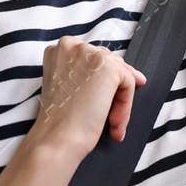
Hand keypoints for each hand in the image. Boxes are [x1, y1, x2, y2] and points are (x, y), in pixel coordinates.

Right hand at [30, 36, 146, 158]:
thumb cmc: (59, 122)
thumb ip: (84, 74)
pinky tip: (114, 123)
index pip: (93, 58)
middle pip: (109, 63)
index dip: (104, 80)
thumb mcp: (68, 88)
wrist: (57, 139)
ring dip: (120, 102)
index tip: (111, 96)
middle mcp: (72, 46)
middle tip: (112, 118)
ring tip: (113, 124)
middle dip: (114, 91)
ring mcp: (90, 54)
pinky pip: (129, 83)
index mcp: (59, 50)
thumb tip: (116, 74)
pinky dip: (125, 106)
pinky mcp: (108, 67)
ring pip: (120, 74)